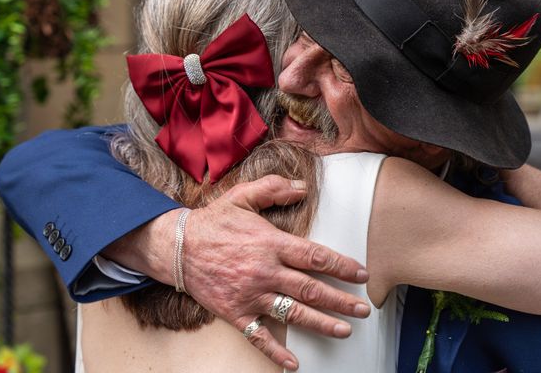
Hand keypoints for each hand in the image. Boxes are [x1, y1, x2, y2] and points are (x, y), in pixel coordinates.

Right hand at [108, 175, 370, 370]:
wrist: (176, 247)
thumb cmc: (213, 221)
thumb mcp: (242, 196)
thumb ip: (273, 188)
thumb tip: (302, 186)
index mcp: (271, 243)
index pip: (315, 257)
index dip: (342, 266)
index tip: (361, 274)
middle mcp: (265, 272)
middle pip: (311, 289)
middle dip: (341, 301)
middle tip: (363, 310)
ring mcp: (251, 295)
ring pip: (293, 314)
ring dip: (322, 324)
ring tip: (345, 330)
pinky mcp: (235, 313)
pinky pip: (259, 336)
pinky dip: (276, 352)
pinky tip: (294, 363)